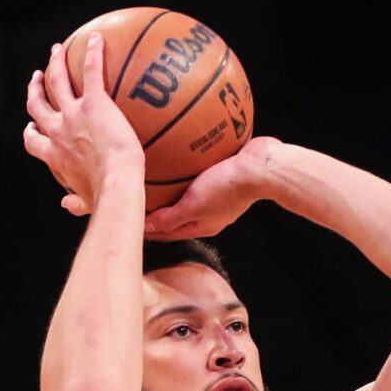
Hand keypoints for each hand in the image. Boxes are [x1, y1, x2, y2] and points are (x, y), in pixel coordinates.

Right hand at [23, 36, 143, 215]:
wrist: (117, 182)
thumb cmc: (105, 198)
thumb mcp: (86, 203)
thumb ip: (76, 203)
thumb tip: (67, 206)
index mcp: (54, 157)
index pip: (34, 142)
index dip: (30, 132)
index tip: (31, 126)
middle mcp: (57, 132)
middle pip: (37, 106)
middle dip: (34, 91)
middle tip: (37, 79)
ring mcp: (73, 115)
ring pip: (56, 82)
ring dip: (54, 64)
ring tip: (57, 51)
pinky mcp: (94, 102)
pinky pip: (91, 71)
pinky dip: (92, 53)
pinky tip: (97, 38)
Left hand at [143, 136, 279, 239]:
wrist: (262, 166)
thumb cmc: (229, 187)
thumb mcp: (193, 206)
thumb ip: (169, 218)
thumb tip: (144, 228)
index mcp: (202, 226)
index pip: (166, 232)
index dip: (147, 229)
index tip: (128, 221)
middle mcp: (209, 214)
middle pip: (176, 216)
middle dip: (156, 212)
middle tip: (135, 202)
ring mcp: (218, 197)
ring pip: (187, 196)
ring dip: (169, 193)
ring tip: (152, 182)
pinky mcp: (225, 177)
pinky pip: (198, 177)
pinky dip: (185, 173)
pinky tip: (177, 158)